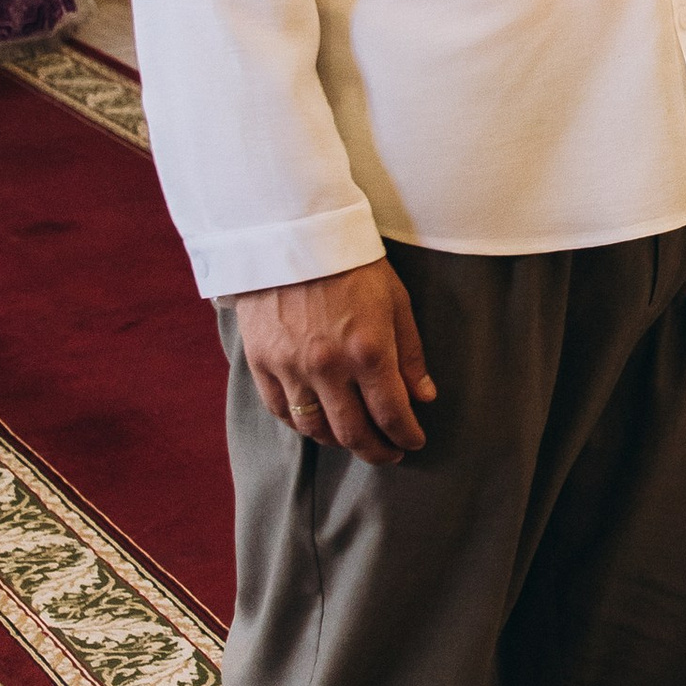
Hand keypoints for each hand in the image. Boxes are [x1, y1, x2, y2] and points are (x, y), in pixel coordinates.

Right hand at [236, 257, 434, 462]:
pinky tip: (318, 422)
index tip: (414, 441)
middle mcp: (328, 366)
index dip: (407, 436)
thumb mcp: (395, 300)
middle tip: (390, 452)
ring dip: (340, 441)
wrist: (290, 232)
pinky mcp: (261, 361)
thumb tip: (424, 397)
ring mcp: (290, 367)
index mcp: (368, 350)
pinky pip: (281, 411)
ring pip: (315, 429)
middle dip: (378, 451)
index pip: (392, 415)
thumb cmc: (352, 262)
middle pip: (354, 433)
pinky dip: (301, 425)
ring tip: (355, 438)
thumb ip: (410, 354)